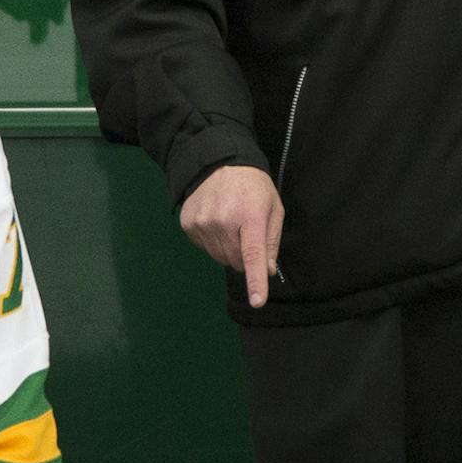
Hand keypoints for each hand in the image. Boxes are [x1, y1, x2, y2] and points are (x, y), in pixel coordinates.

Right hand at [178, 165, 282, 306]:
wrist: (218, 161)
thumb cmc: (252, 186)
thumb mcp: (273, 206)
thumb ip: (272, 239)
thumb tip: (268, 270)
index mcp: (250, 216)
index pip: (253, 255)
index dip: (256, 281)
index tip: (257, 301)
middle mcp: (223, 221)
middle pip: (236, 261)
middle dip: (245, 255)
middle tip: (246, 232)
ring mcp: (202, 223)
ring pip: (220, 257)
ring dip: (228, 249)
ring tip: (231, 222)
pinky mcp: (188, 224)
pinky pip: (204, 248)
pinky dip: (213, 241)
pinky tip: (216, 221)